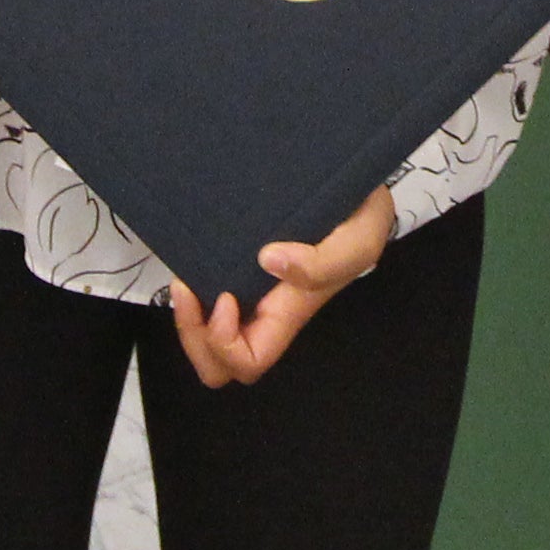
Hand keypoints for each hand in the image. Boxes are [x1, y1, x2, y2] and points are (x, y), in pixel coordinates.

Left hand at [171, 186, 393, 386]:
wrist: (355, 185)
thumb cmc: (361, 216)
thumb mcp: (359, 239)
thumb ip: (325, 262)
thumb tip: (270, 261)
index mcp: (290, 312)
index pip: (250, 361)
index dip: (225, 344)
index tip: (226, 298)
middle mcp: (267, 310)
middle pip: (221, 364)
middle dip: (196, 338)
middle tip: (191, 292)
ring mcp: (251, 292)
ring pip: (207, 339)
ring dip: (189, 317)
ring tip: (187, 278)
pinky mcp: (239, 268)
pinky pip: (206, 302)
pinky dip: (193, 293)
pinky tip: (194, 263)